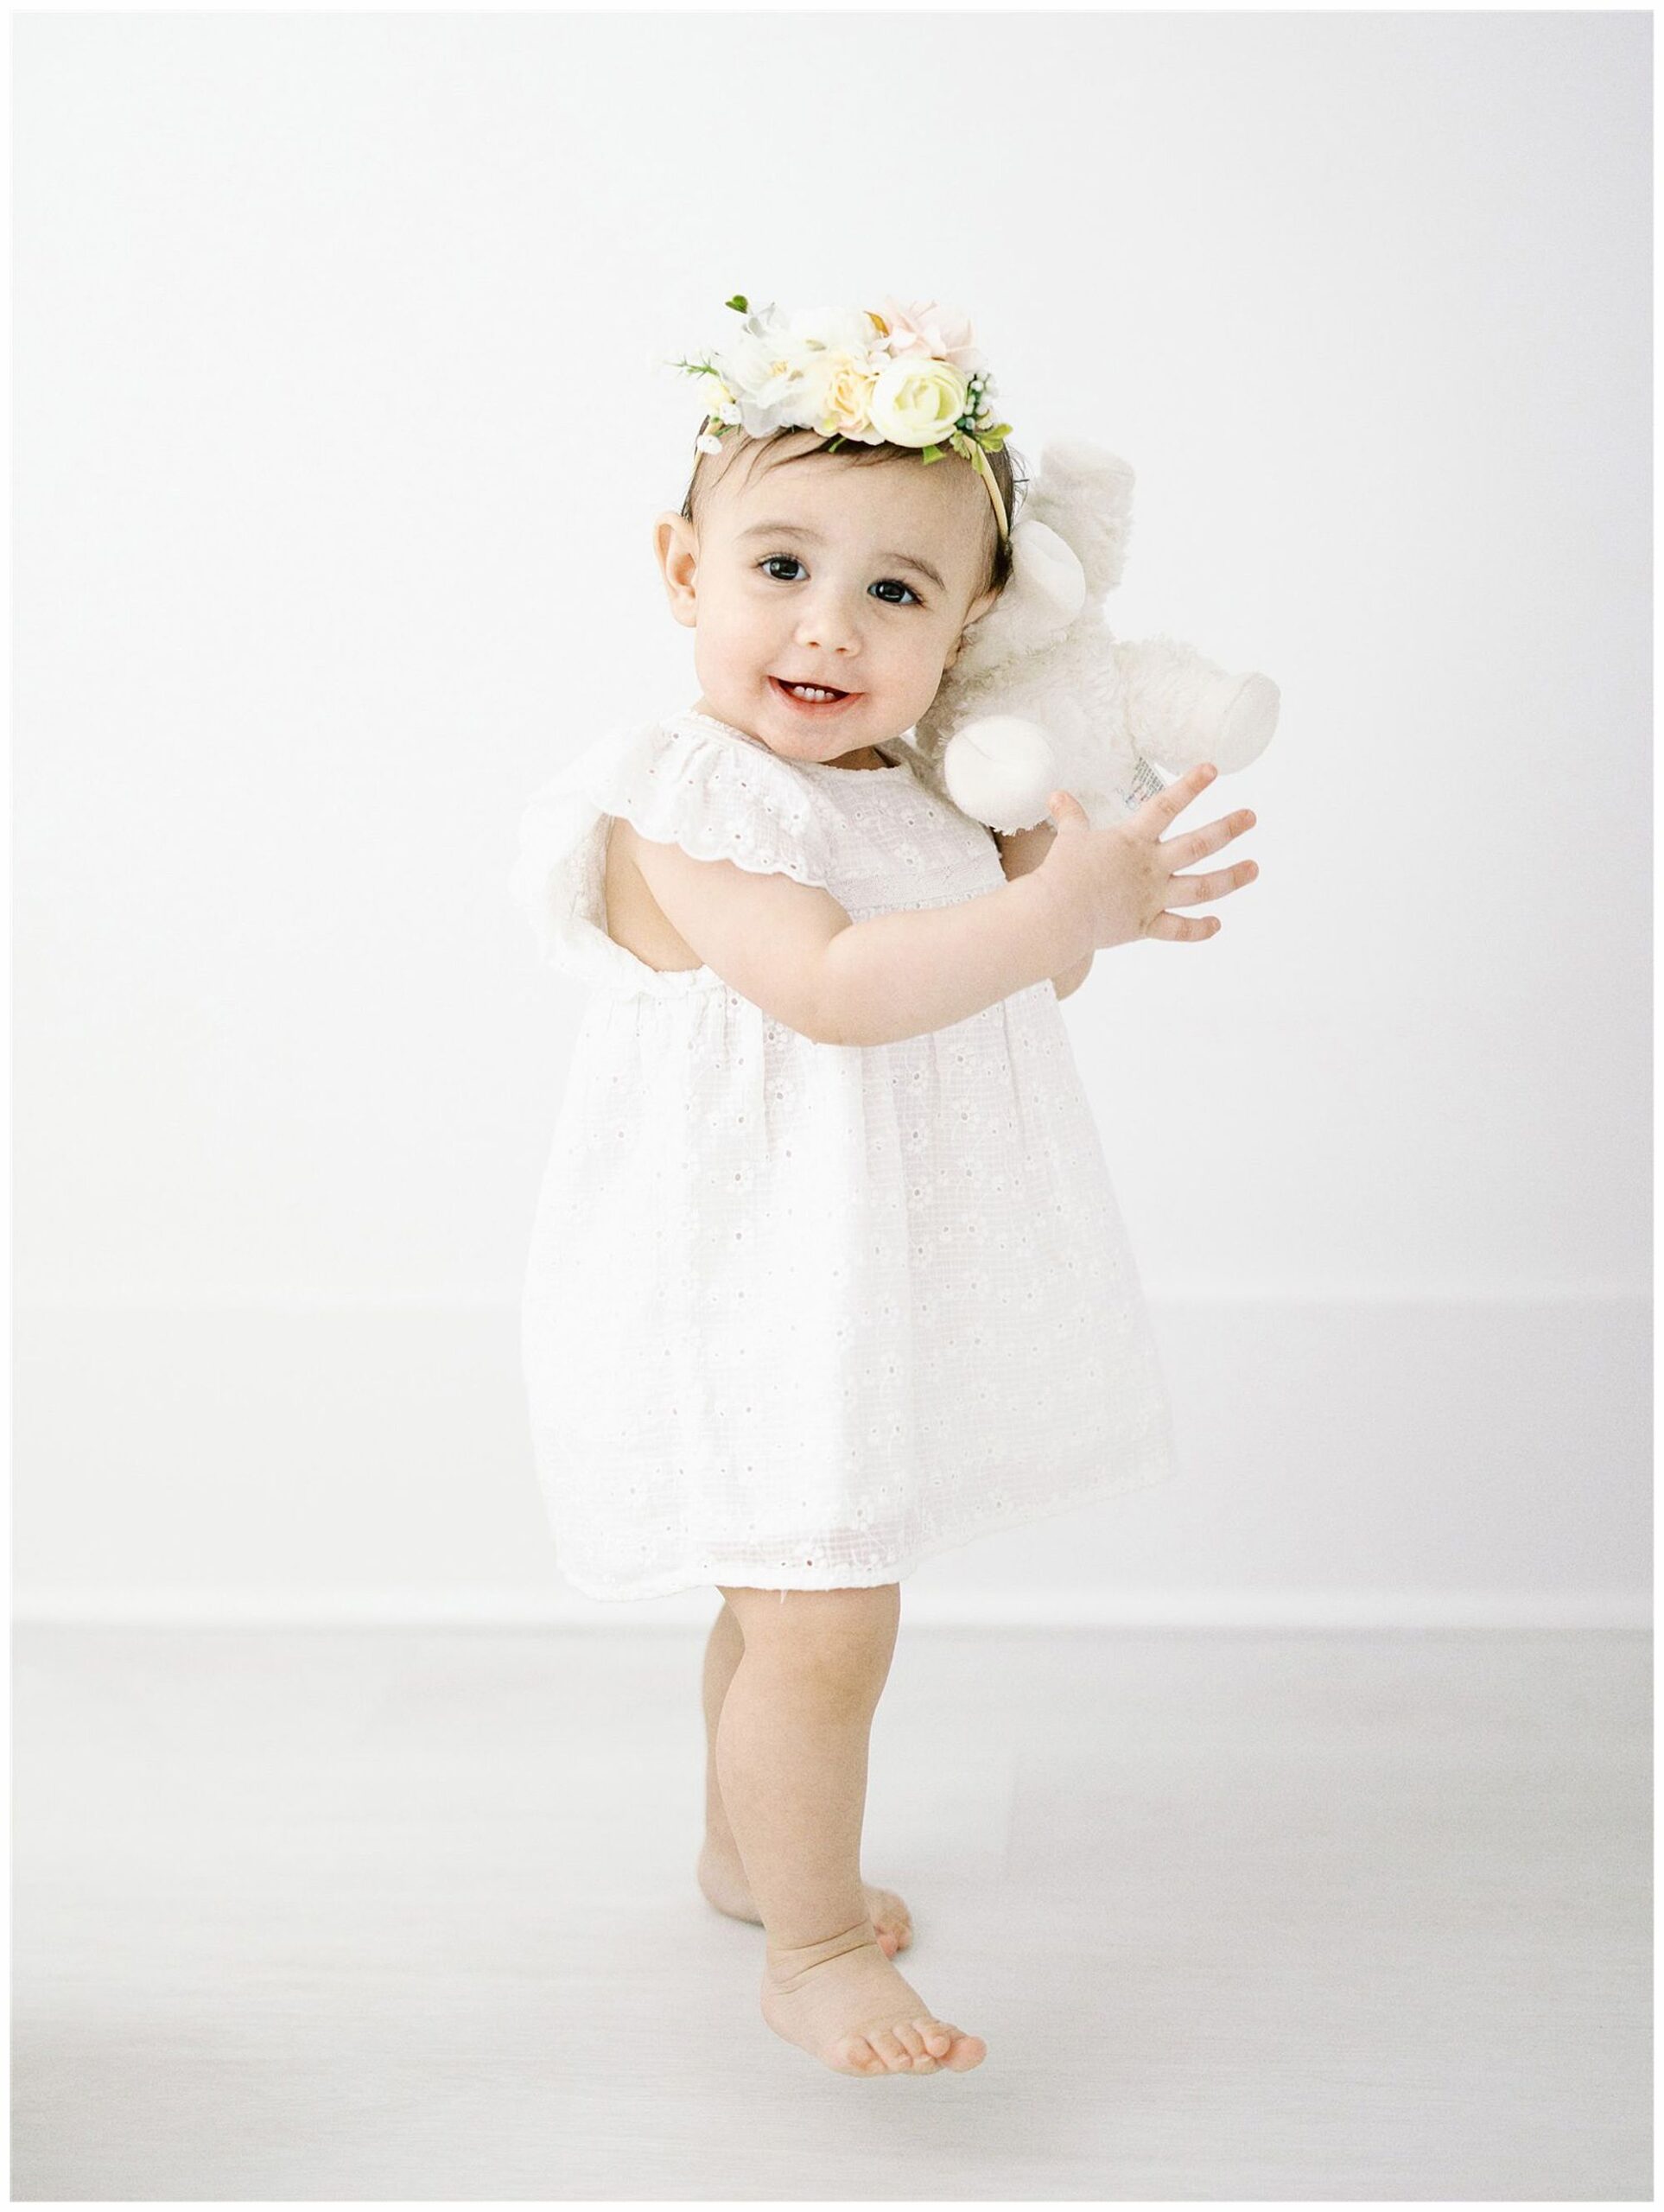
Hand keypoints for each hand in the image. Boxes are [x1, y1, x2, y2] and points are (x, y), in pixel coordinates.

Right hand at [1038, 765, 1257, 950]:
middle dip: (1227, 829)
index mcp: (1133, 841)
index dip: (1190, 786)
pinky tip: (1217, 925)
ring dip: (1230, 878)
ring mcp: (1153, 897)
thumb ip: (1070, 816)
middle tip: (1251, 817)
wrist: (1058, 915)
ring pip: (1200, 888)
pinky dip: (1198, 930)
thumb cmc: (1061, 874)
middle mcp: (1151, 867)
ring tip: (1254, 868)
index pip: (1166, 805)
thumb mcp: (1068, 838)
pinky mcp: (1146, 925)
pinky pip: (1178, 930)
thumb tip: (1057, 795)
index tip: (1213, 769)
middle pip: (1198, 845)